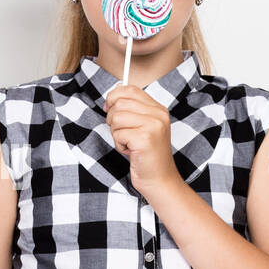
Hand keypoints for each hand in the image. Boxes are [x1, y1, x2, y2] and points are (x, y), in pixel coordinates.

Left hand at [103, 83, 180, 199]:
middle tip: (121, 133)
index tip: (109, 109)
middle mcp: (158, 114)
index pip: (130, 89)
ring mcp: (153, 126)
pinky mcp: (145, 139)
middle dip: (112, 119)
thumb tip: (114, 92)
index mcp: (158, 109)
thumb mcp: (142, 126)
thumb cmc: (146, 155)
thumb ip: (132, 109)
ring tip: (128, 143)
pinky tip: (130, 151)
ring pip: (116, 118)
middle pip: (120, 103)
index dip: (114, 97)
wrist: (159, 179)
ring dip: (116, 134)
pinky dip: (119, 144)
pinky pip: (118, 134)